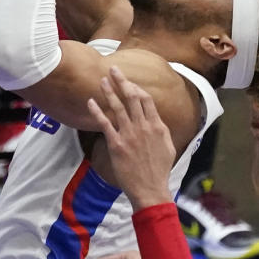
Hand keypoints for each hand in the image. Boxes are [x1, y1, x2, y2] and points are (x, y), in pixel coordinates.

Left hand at [87, 66, 174, 210]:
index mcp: (157, 126)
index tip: (129, 82)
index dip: (136, 88)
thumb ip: (161, 129)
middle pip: (131, 98)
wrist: (150, 189)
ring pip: (117, 107)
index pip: (146, 100)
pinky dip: (97, 111)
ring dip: (109, 92)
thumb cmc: (160, 170)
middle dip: (122, 81)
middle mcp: (143, 127)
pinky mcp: (116, 145)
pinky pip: (105, 124)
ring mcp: (129, 135)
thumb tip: (156, 118)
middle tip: (113, 69)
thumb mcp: (168, 146)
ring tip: (102, 80)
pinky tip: (90, 102)